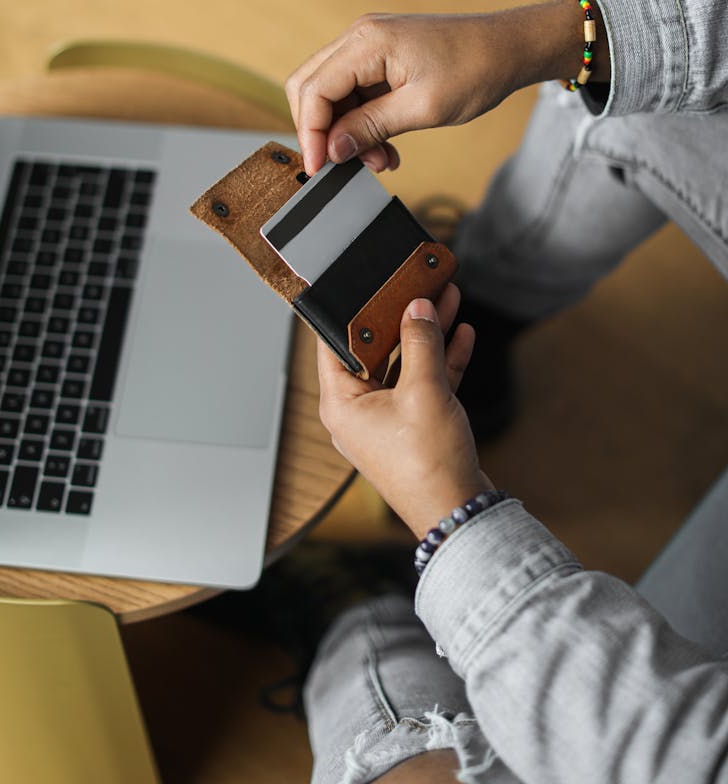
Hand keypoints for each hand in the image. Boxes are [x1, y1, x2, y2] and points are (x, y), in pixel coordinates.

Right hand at [286, 11, 522, 174]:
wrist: (508, 48)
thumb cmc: (476, 69)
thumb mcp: (423, 108)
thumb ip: (372, 127)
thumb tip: (333, 150)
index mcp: (368, 41)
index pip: (315, 89)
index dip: (311, 133)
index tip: (320, 168)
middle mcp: (360, 36)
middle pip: (311, 87)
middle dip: (324, 132)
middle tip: (346, 166)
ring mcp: (369, 45)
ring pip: (332, 94)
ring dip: (348, 132)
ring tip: (380, 160)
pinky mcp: (380, 57)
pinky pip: (355, 93)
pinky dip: (363, 123)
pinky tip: (386, 146)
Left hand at [316, 283, 494, 539]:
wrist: (459, 513)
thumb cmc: (427, 466)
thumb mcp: (424, 392)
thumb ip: (421, 342)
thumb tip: (418, 307)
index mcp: (341, 403)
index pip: (335, 344)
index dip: (352, 311)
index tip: (367, 283)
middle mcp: (359, 410)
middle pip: (375, 349)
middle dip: (401, 316)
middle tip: (416, 285)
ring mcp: (388, 418)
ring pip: (405, 363)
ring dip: (427, 333)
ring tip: (445, 298)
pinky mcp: (415, 425)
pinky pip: (425, 382)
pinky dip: (442, 358)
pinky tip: (460, 333)